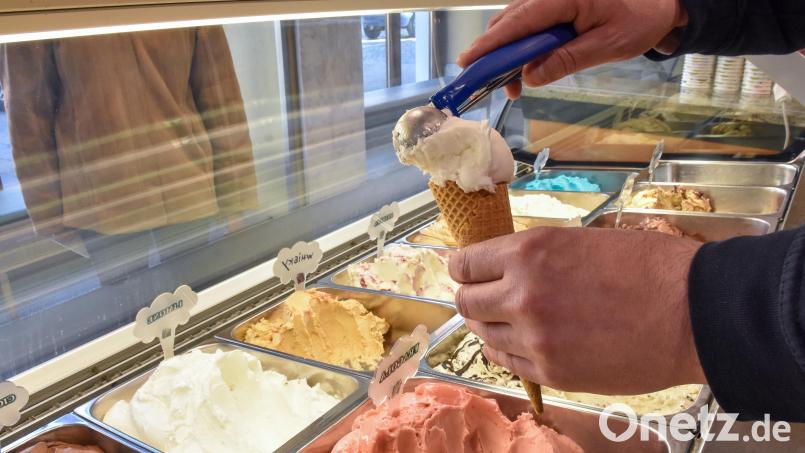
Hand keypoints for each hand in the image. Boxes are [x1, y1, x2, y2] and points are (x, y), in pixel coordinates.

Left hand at [449, 227, 705, 394]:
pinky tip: (520, 342)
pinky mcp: (552, 372)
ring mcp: (535, 338)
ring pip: (483, 334)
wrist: (694, 312)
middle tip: (482, 295)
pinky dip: (507, 351)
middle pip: (465, 302)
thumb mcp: (582, 240)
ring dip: (489, 325)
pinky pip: (508, 362)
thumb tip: (504, 265)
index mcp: (529, 253)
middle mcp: (522, 295)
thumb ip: (536, 257)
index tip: (464, 269)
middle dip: (470, 296)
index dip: (461, 266)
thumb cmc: (649, 267)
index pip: (465, 263)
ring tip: (505, 319)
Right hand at [457, 0, 688, 98]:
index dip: (491, 43)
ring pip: (516, 24)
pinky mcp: (556, 7)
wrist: (661, 4)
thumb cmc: (640, 19)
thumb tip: (531, 76)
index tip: (469, 61)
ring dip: (507, 54)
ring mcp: (553, 0)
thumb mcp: (608, 45)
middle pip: (510, 21)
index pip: (520, 21)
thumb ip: (567, 60)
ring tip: (509, 84)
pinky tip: (524, 69)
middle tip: (481, 82)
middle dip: (493, 53)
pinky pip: (530, 25)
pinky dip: (521, 48)